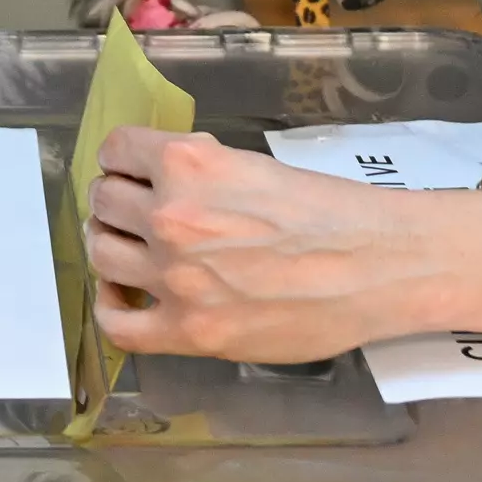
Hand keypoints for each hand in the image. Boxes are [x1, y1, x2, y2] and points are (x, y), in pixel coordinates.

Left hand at [83, 128, 481, 364]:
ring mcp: (175, 277)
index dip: (119, 161)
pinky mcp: (190, 330)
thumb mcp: (255, 164)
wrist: (379, 264)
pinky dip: (111, 310)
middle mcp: (171, 216)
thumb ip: (202, 170)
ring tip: (130, 252)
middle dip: (115, 203)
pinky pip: (118, 326)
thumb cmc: (331, 210)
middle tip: (132, 214)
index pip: (116, 151)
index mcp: (188, 164)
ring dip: (111, 248)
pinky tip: (124, 299)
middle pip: (103, 202)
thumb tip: (169, 173)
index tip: (128, 172)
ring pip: (102, 255)